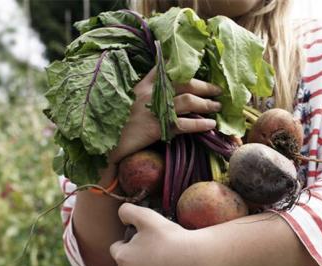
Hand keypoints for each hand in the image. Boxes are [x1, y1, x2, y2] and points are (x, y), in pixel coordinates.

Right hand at [107, 66, 224, 166]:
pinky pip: (185, 124)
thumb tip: (165, 90)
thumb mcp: (128, 100)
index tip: (199, 67)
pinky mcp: (157, 127)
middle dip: (204, 86)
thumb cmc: (117, 122)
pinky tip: (210, 125)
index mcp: (143, 85)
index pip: (166, 68)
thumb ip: (144, 92)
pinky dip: (200, 124)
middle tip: (217, 90)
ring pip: (188, 101)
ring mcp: (154, 110)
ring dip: (207, 103)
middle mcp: (150, 93)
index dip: (184, 67)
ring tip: (217, 107)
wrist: (104, 142)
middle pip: (184, 83)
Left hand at [109, 203, 211, 265]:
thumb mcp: (146, 216)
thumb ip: (127, 211)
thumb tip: (121, 215)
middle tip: (156, 248)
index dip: (129, 241)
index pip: (117, 248)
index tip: (144, 238)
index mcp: (123, 258)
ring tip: (165, 259)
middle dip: (137, 257)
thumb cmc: (170, 237)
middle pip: (128, 265)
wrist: (196, 258)